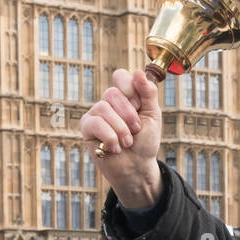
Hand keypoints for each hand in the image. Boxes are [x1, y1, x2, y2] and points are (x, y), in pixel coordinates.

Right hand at [80, 68, 163, 207]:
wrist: (137, 168)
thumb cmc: (145, 142)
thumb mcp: (153, 116)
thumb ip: (148, 93)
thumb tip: (139, 72)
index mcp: (125, 96)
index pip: (120, 76)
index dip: (130, 88)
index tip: (139, 105)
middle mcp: (109, 102)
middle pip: (112, 93)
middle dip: (128, 115)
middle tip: (136, 130)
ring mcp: (96, 114)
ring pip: (103, 108)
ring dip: (121, 129)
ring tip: (127, 143)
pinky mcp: (86, 128)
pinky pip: (95, 123)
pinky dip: (110, 137)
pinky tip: (114, 148)